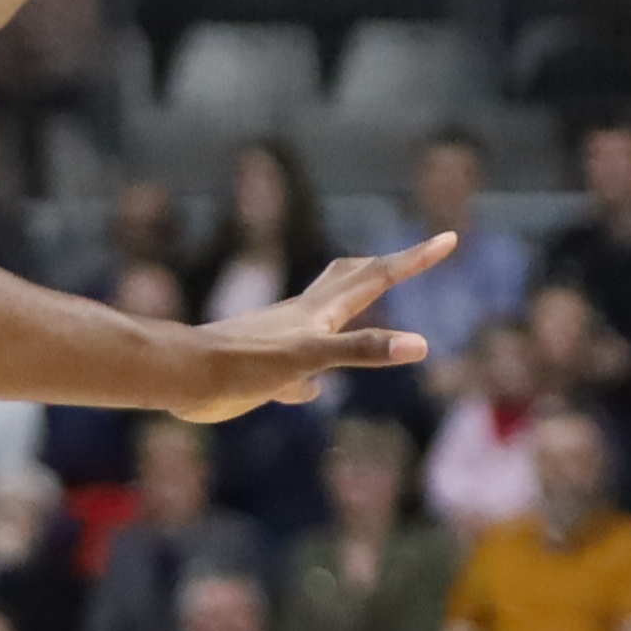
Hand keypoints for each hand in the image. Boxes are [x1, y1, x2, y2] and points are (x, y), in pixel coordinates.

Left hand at [183, 234, 451, 420]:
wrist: (182, 376)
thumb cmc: (242, 364)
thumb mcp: (310, 358)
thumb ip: (363, 350)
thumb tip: (420, 345)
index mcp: (321, 312)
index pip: (378, 276)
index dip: (415, 259)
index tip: (448, 238)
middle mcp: (305, 319)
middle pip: (351, 281)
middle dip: (386, 266)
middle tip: (412, 256)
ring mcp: (283, 342)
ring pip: (325, 318)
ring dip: (352, 308)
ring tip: (365, 303)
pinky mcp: (263, 370)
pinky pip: (299, 368)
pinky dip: (313, 373)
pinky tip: (309, 391)